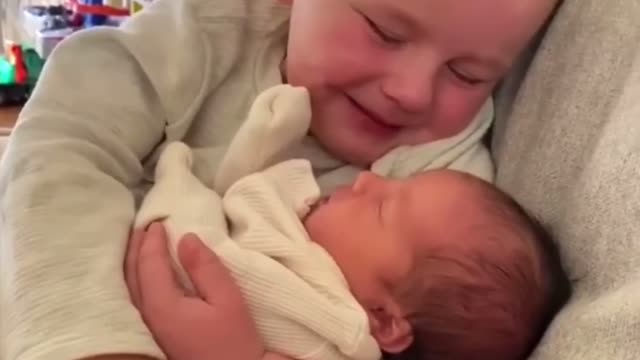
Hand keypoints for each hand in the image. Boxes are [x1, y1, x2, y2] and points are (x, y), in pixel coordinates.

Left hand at [125, 223, 264, 359]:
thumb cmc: (235, 342)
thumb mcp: (229, 301)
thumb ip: (206, 268)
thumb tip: (187, 238)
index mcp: (163, 305)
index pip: (149, 263)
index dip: (152, 240)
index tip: (159, 221)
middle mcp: (148, 316)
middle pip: (131, 274)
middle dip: (136, 247)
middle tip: (143, 225)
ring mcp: (149, 327)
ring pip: (130, 287)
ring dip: (133, 261)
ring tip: (140, 244)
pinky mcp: (155, 334)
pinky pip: (136, 298)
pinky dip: (136, 278)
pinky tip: (145, 274)